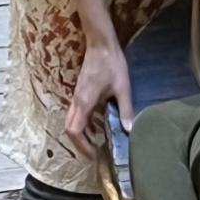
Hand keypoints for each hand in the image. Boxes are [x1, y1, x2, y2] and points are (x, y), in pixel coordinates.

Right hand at [65, 39, 133, 158]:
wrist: (101, 43)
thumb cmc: (112, 63)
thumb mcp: (123, 88)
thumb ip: (125, 110)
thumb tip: (129, 130)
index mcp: (85, 102)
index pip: (75, 130)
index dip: (82, 146)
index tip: (94, 155)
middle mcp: (77, 101)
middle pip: (69, 128)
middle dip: (79, 144)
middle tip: (93, 153)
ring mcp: (77, 96)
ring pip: (71, 121)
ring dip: (80, 134)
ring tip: (94, 143)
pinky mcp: (80, 92)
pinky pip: (76, 113)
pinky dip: (82, 125)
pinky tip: (96, 127)